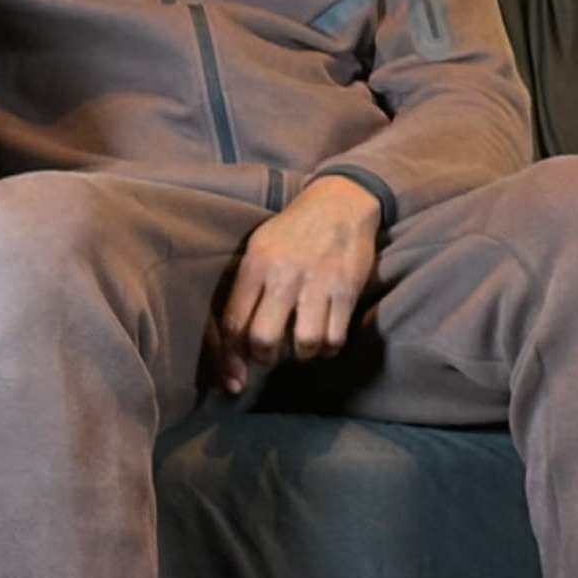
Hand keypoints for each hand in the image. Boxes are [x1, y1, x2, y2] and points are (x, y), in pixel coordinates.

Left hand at [214, 178, 381, 394]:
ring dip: (302, 354)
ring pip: (304, 344)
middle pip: (264, 339)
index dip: (231, 357)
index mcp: (255, 265)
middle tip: (272, 355)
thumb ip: (246, 288)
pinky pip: (335, 337)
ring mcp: (317, 283)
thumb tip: (234, 338)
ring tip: (302, 346)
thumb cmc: (293, 231)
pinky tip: (326, 341)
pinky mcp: (346, 289)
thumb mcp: (260, 248)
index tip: (234, 375)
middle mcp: (283, 275)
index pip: (233, 322)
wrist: (339, 202)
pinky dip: (329, 349)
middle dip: (265, 358)